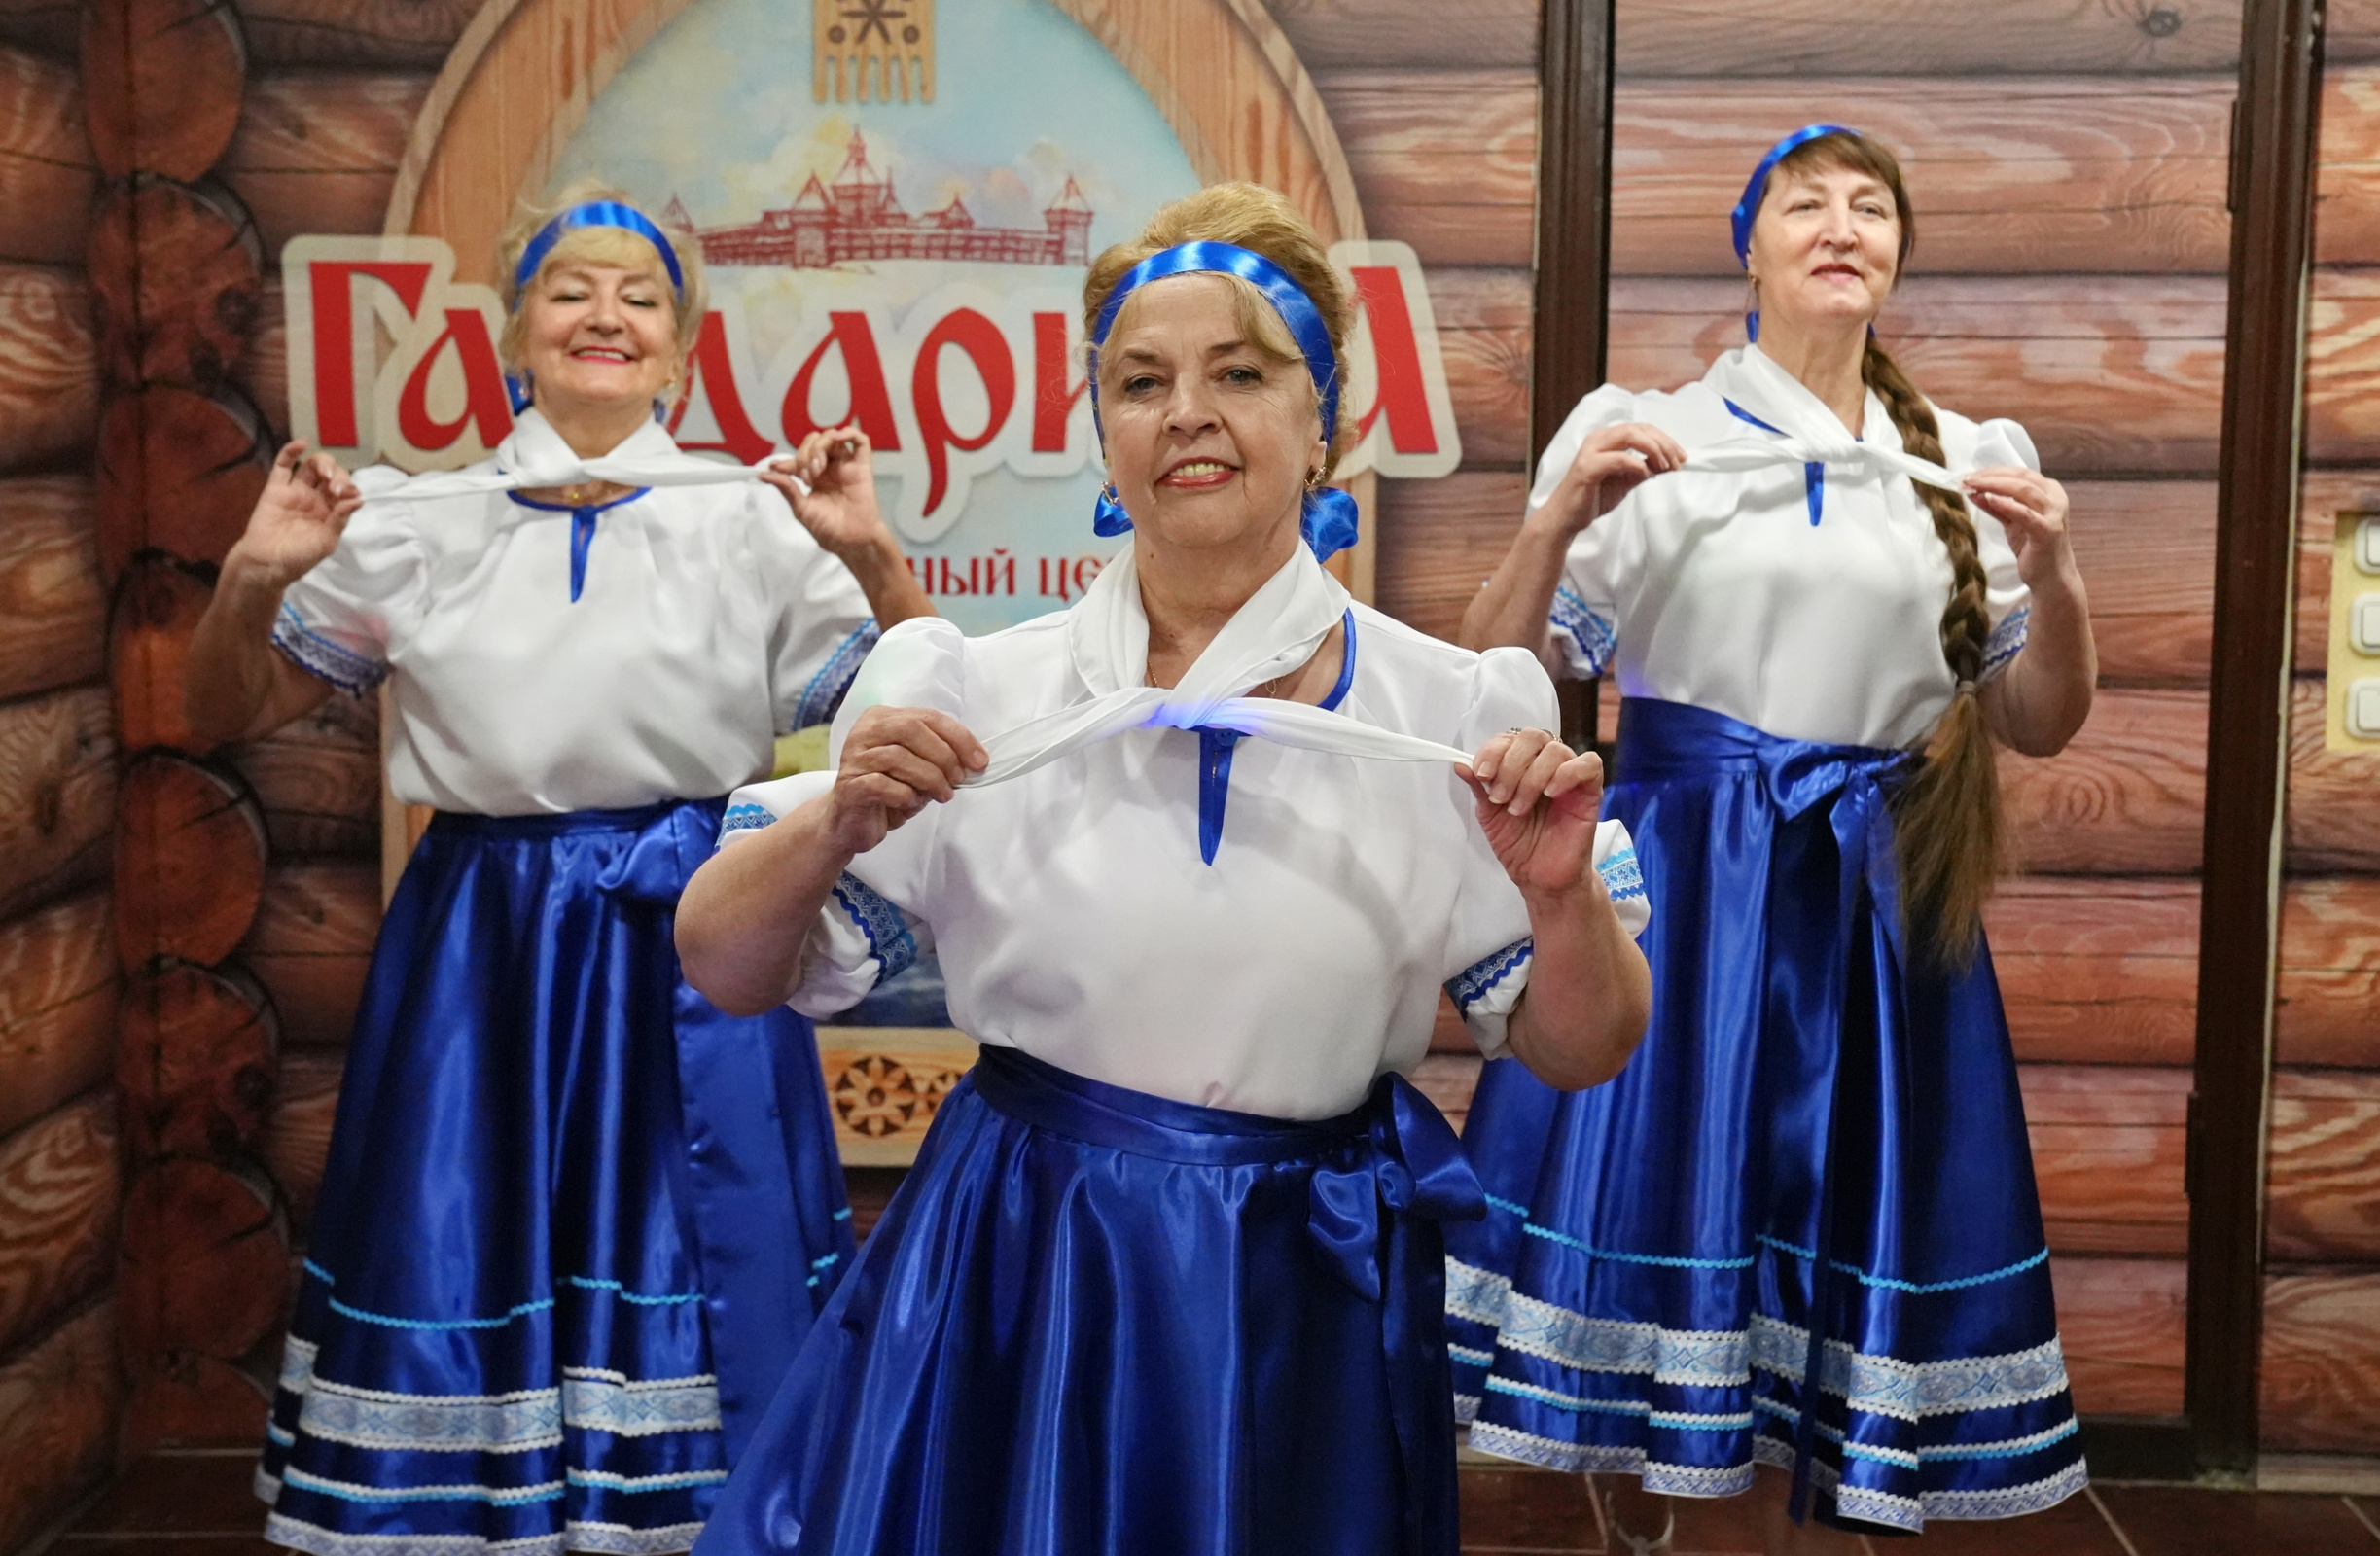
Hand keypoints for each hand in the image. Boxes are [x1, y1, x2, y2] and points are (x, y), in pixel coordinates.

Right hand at [226, 442, 361, 592]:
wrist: (266, 564)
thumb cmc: (298, 558)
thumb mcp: (326, 543)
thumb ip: (340, 520)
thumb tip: (358, 500)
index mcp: (331, 510)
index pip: (345, 489)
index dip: (350, 487)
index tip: (348, 495)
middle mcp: (315, 498)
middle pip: (331, 474)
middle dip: (339, 476)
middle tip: (336, 489)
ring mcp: (295, 491)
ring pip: (311, 466)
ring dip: (322, 463)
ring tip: (325, 475)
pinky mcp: (276, 488)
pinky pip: (283, 465)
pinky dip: (291, 451)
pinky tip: (301, 444)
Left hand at [764, 426, 889, 560]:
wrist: (851, 542)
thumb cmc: (829, 530)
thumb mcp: (801, 510)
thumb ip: (786, 489)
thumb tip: (763, 475)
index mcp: (815, 478)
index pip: (799, 457)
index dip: (787, 460)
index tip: (777, 468)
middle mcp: (830, 468)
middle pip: (814, 442)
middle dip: (804, 454)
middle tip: (806, 477)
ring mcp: (846, 466)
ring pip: (832, 438)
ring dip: (819, 447)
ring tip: (817, 469)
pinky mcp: (862, 467)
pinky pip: (861, 441)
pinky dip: (849, 433)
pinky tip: (838, 439)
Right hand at [824, 705, 987, 855]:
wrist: (851, 822)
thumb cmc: (888, 792)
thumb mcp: (919, 769)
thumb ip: (940, 758)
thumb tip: (975, 762)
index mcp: (883, 718)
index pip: (927, 717)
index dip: (959, 738)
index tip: (980, 761)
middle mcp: (865, 732)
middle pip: (911, 729)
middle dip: (944, 755)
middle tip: (958, 779)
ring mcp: (854, 758)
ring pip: (898, 756)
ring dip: (930, 778)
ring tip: (942, 795)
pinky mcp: (849, 786)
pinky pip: (882, 784)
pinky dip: (905, 795)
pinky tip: (912, 803)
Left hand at [1463, 729, 1607, 900]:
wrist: (1539, 877)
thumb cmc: (1519, 845)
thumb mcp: (1489, 814)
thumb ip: (1479, 787)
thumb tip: (1461, 764)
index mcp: (1522, 765)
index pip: (1510, 738)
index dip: (1493, 751)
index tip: (1482, 774)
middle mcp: (1546, 765)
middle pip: (1532, 736)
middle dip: (1510, 765)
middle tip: (1501, 796)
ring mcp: (1570, 776)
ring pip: (1555, 750)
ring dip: (1531, 778)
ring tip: (1520, 807)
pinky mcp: (1591, 790)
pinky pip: (1588, 764)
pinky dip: (1566, 774)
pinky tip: (1551, 793)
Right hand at [1546, 422, 1685, 532]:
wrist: (1566, 517)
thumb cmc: (1592, 497)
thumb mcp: (1626, 481)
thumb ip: (1644, 470)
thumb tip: (1667, 464)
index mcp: (1608, 439)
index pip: (1642, 429)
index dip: (1665, 440)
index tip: (1681, 457)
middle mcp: (1599, 439)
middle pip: (1639, 428)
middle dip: (1664, 443)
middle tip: (1678, 462)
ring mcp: (1591, 451)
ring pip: (1629, 435)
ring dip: (1653, 449)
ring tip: (1665, 466)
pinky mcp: (1587, 467)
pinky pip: (1618, 458)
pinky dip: (1636, 465)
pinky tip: (1645, 475)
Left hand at [1962, 467, 2074, 588]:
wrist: (2052, 578)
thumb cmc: (2034, 548)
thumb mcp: (2012, 523)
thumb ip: (1996, 506)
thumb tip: (1973, 492)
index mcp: (2050, 492)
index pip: (2020, 473)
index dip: (1993, 471)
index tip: (1969, 475)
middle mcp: (2055, 499)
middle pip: (2021, 477)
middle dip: (1991, 476)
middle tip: (1966, 479)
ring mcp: (2054, 514)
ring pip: (2023, 490)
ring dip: (1994, 485)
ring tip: (1971, 485)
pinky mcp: (2047, 531)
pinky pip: (2025, 514)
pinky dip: (2006, 505)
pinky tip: (1987, 499)